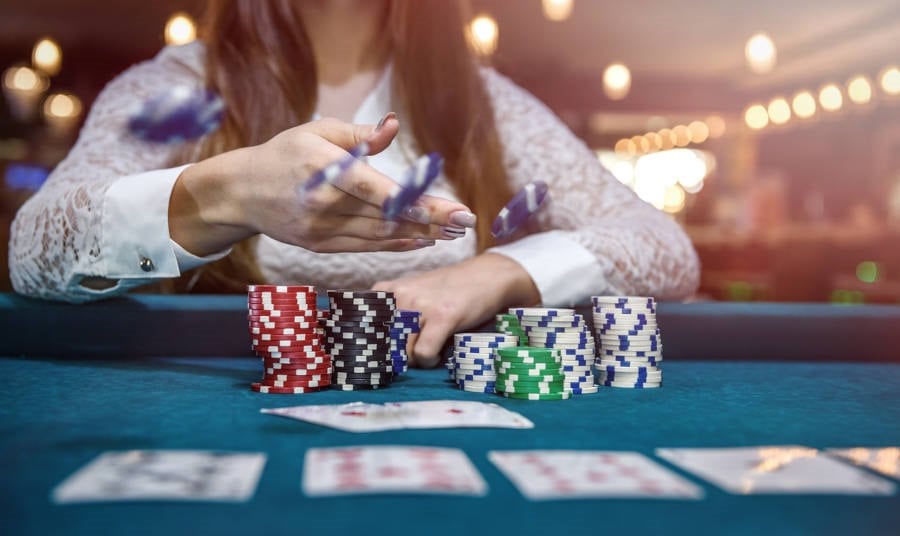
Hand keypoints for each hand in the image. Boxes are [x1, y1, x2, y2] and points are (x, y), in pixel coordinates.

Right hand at [170, 115, 475, 255]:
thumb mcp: (315, 132)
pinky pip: (365, 247)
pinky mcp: (320, 245)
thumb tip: (393, 126)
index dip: (415, 202)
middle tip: (465, 222)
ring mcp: (320, 229)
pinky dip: (395, 244)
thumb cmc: (283, 154)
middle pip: (386, 216)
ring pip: (379, 235)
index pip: (377, 190)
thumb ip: (357, 135)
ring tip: (451, 233)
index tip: (448, 208)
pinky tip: (421, 241)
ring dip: (419, 234)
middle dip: (430, 220)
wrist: (240, 193)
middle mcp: (323, 203)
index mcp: (324, 169)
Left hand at [373, 253, 540, 367]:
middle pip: (383, 342)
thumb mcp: (416, 291)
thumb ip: (395, 309)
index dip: (369, 343)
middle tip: (408, 356)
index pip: (364, 322)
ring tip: (426, 352)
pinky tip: (437, 354)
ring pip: (402, 350)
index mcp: (390, 289)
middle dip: (394, 356)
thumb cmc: (450, 288)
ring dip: (413, 359)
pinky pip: (423, 352)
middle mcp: (401, 295)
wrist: (487, 276)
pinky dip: (429, 360)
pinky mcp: (442, 317)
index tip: (375, 354)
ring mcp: (421, 305)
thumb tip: (376, 344)